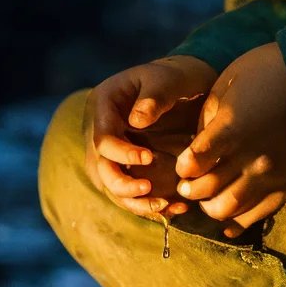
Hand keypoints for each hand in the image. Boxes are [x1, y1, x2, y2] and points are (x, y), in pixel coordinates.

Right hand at [85, 55, 216, 219]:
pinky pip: (129, 191)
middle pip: (100, 166)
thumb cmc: (176, 78)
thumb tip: (136, 121)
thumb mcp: (168, 79)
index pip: (102, 137)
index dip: (121, 152)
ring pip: (111, 185)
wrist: (186, 87)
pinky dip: (146, 203)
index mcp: (104, 104)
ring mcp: (111, 150)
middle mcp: (101, 129)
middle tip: (148, 189)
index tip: (148, 158)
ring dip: (134, 200)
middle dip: (122, 183)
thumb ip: (154, 97)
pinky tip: (171, 208)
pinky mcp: (126, 165)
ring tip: (163, 206)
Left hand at [174, 42, 285, 232]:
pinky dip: (239, 223)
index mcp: (232, 128)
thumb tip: (197, 150)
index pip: (193, 163)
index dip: (183, 166)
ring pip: (230, 210)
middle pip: (208, 190)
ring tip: (209, 199)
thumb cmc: (268, 73)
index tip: (184, 163)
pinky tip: (228, 222)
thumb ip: (207, 119)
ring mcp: (271, 175)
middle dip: (190, 190)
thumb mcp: (228, 83)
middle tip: (188, 185)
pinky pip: (259, 215)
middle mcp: (251, 157)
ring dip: (212, 208)